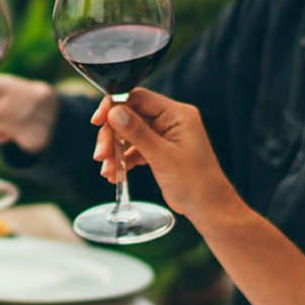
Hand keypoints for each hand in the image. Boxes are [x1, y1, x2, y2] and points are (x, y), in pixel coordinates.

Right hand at [93, 89, 240, 224]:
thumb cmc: (195, 182)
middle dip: (112, 135)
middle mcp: (170, 121)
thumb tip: (114, 112)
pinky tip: (114, 175)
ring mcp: (163, 136)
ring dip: (114, 150)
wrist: (207, 207)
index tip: (97, 121)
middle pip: (129, 116)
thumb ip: (137, 133)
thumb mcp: (162, 156)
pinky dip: (122, 161)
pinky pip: (133, 149)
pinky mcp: (158, 150)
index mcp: (177, 114)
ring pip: (128, 134)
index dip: (114, 106)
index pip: (138, 98)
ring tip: (107, 170)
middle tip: (101, 154)